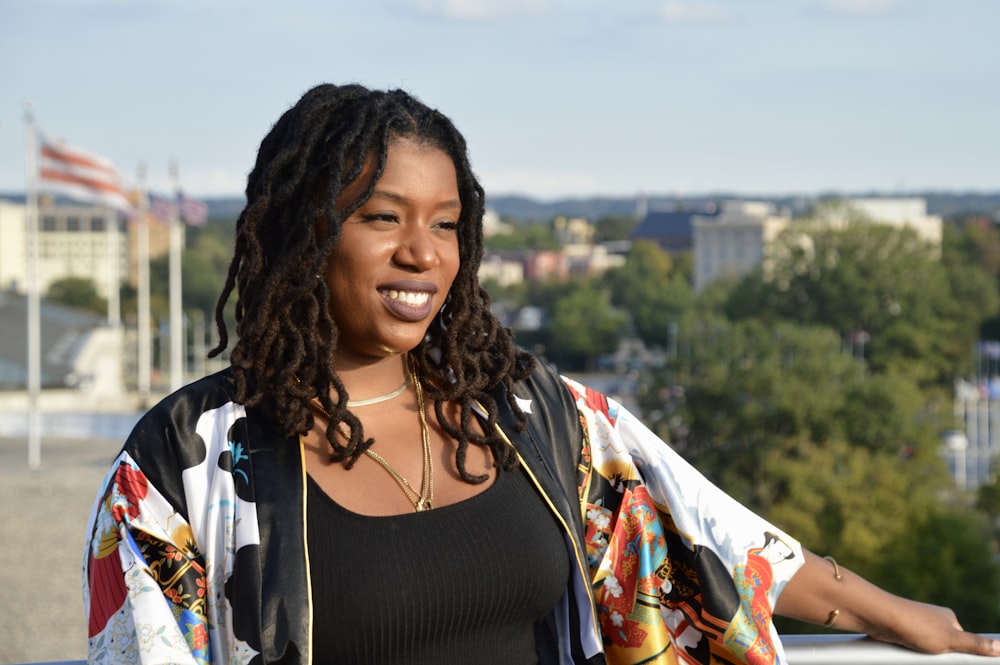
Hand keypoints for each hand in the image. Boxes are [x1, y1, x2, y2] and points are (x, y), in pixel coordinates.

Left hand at [865, 599, 999, 656]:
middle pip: (944, 648)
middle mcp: (933, 620)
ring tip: (918, 655)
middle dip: (940, 658)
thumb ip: (975, 645)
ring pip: (926, 651)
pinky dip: (909, 656)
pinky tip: (906, 654)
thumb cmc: (915, 625)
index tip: (956, 661)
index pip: (963, 642)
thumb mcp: (950, 639)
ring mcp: (916, 626)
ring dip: (924, 658)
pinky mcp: (901, 633)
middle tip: (934, 659)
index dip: (962, 655)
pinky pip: (911, 649)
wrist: (878, 618)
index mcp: (948, 618)